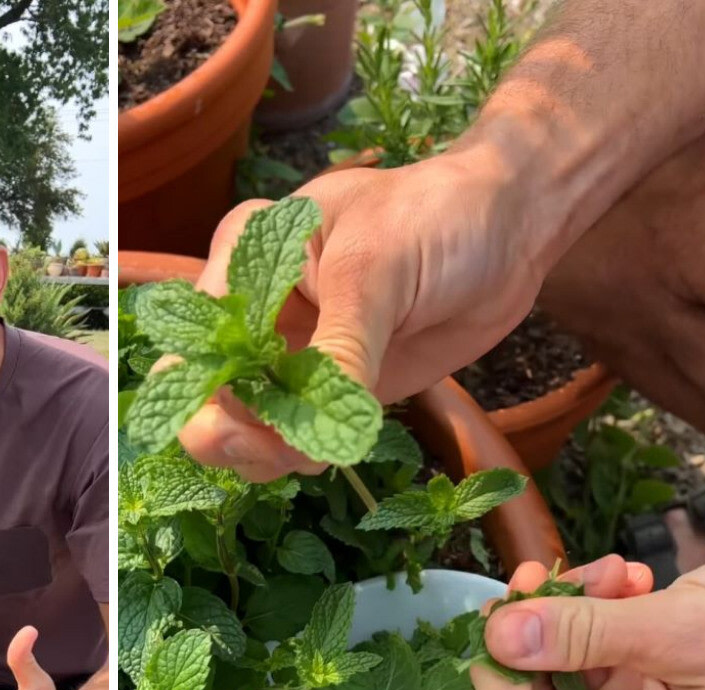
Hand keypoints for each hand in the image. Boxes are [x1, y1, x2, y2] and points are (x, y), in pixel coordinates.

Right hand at [175, 151, 550, 480]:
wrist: (509, 232)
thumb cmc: (435, 217)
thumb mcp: (379, 268)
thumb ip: (341, 345)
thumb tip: (315, 430)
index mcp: (243, 258)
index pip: (196, 337)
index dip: (212, 387)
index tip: (256, 417)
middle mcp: (251, 312)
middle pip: (200, 391)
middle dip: (227, 433)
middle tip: (281, 451)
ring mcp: (285, 355)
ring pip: (236, 426)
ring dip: (263, 454)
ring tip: (315, 454)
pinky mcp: (324, 389)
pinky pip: (288, 436)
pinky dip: (298, 456)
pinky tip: (331, 451)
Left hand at [472, 505, 704, 689]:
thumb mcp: (678, 630)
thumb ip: (584, 634)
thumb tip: (498, 637)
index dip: (497, 680)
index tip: (493, 616)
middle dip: (539, 627)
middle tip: (543, 570)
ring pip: (563, 659)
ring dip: (575, 605)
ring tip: (620, 569)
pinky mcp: (648, 679)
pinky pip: (596, 643)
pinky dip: (603, 604)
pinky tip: (635, 576)